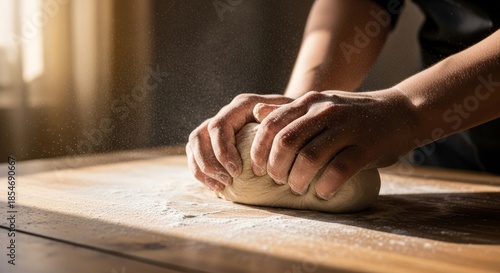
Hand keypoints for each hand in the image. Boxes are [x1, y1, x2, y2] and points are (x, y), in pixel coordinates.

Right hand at [186, 93, 292, 190]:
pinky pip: (196, 155)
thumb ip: (277, 113)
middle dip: (210, 162)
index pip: (219, 126)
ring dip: (202, 168)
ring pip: (194, 144)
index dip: (223, 150)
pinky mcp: (216, 142)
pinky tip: (215, 187)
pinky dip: (201, 172)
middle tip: (227, 182)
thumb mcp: (292, 114)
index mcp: (241, 105)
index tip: (237, 172)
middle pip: (200, 135)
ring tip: (220, 186)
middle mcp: (226, 114)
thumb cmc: (296, 120)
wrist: (296, 120)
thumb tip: (259, 112)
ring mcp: (218, 127)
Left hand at [251, 89, 416, 199]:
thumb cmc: (352, 113)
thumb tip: (256, 112)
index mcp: (310, 102)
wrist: (400, 112)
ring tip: (298, 189)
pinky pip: (338, 171)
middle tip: (278, 181)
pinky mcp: (367, 147)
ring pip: (309, 158)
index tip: (258, 169)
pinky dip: (326, 186)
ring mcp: (347, 128)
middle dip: (276, 168)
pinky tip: (323, 192)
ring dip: (298, 180)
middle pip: (286, 142)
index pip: (271, 125)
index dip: (259, 150)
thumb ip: (290, 110)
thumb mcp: (320, 103)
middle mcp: (325, 111)